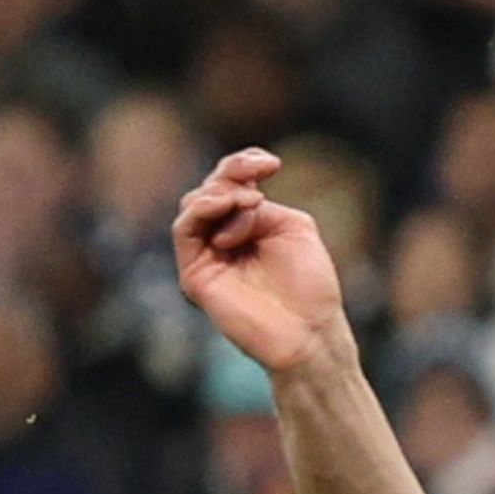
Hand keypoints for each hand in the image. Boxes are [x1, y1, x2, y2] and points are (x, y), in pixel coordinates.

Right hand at [173, 149, 346, 374]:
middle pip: (209, 189)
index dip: (244, 164)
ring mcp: (207, 256)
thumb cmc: (310, 285)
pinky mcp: (195, 275)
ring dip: (220, 191)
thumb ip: (262, 207)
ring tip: (250, 198)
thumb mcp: (294, 228)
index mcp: (248, 225)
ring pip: (192, 205)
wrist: (310, 331)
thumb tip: (236, 198)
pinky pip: (184, 230)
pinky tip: (230, 205)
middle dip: (232, 172)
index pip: (232, 184)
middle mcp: (223, 238)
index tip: (272, 163)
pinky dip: (204, 209)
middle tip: (258, 174)